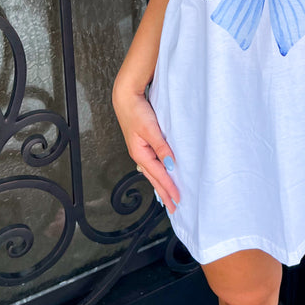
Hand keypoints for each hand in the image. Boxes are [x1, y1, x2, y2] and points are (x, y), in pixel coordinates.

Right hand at [112, 86, 179, 212]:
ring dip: (162, 184)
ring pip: (153, 172)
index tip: (179, 199)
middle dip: (164, 193)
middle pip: (154, 178)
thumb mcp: (151, 129)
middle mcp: (140, 154)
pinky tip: (163, 174)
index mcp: (140, 153)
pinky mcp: (143, 143)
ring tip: (168, 197)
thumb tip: (171, 165)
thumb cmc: (136, 111)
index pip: (158, 175)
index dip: (169, 188)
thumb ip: (162, 147)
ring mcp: (141, 150)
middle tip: (174, 207)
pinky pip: (152, 163)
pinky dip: (159, 172)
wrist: (126, 96)